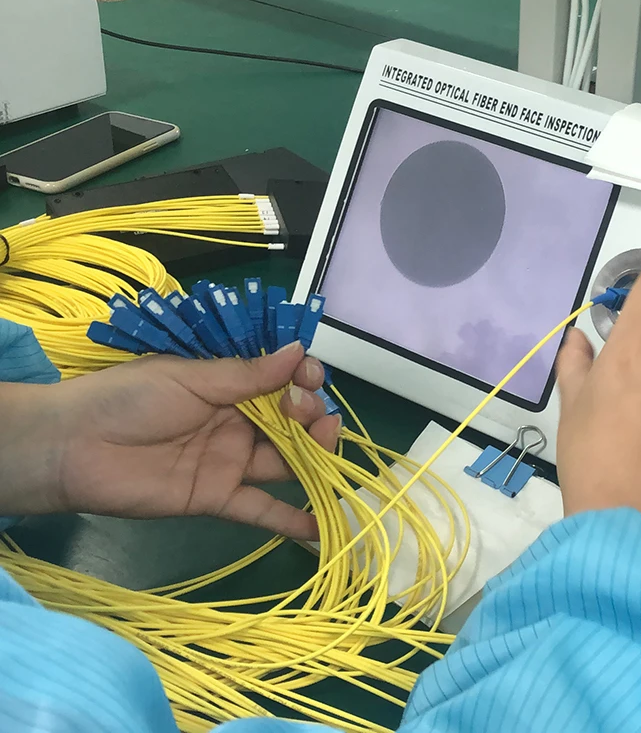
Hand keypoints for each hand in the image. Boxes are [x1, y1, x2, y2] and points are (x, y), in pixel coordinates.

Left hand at [0, 342, 335, 538]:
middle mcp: (238, 422)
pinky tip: (319, 527)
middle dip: (310, 413)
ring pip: (285, 460)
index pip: (281, 382)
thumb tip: (299, 352)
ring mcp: (230, 461)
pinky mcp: (218, 497)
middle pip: (291, 422)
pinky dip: (288, 518)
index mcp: (230, 386)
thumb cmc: (132, 399)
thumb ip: (247, 375)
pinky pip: (258, 508)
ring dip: (313, 454)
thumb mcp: (191, 378)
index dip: (303, 379)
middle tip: (303, 411)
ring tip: (326, 445)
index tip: (310, 378)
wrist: (76, 447)